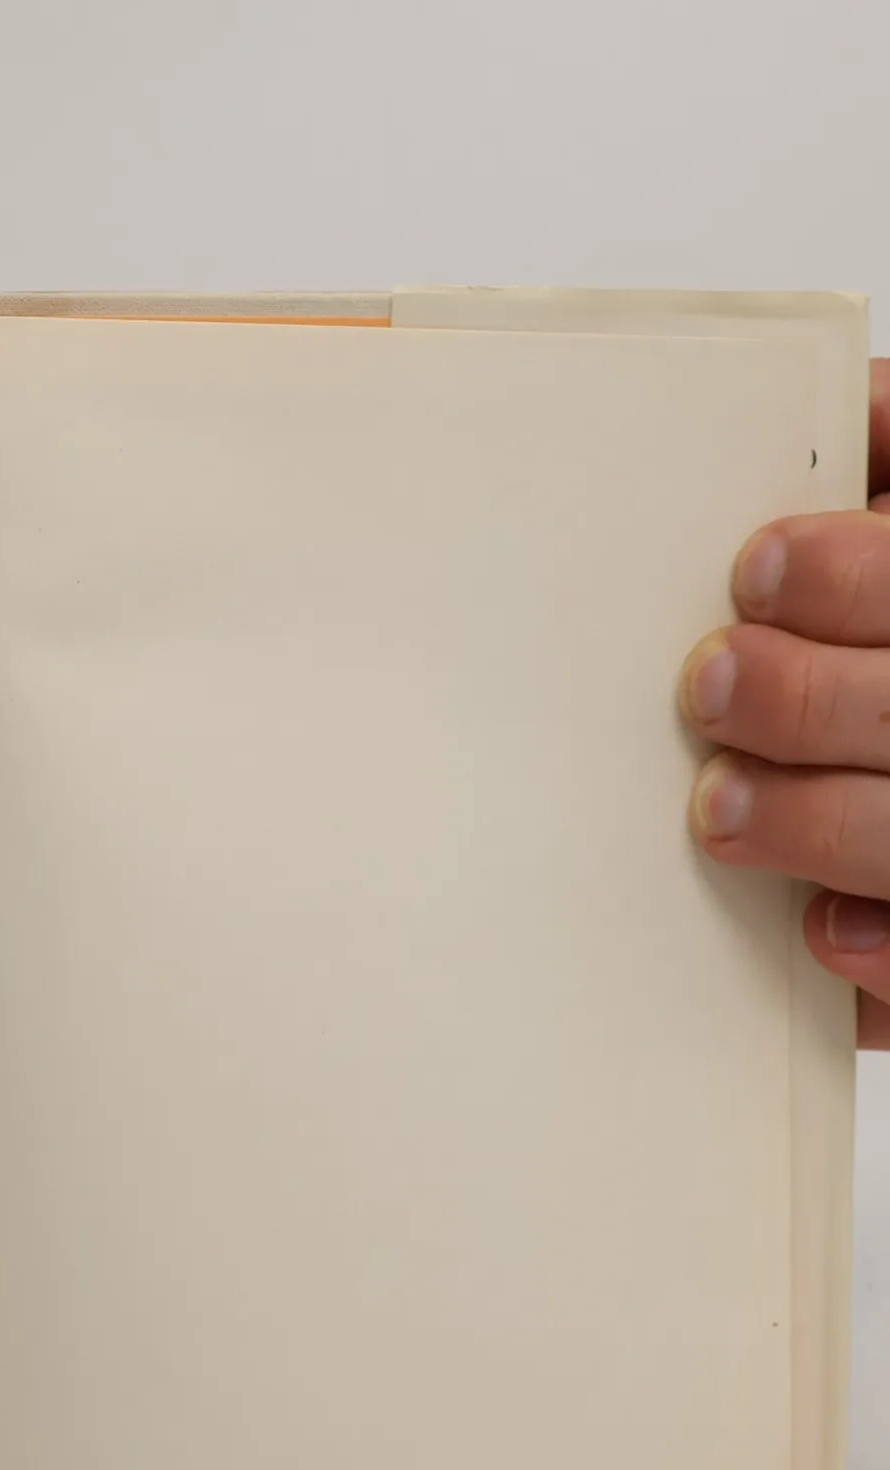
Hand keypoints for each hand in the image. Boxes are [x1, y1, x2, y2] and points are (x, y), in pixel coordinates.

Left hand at [684, 360, 889, 1046]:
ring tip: (717, 808)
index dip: (852, 574)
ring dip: (822, 823)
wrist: (878, 705)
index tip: (752, 566)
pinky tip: (820, 935)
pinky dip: (884, 957)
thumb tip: (853, 401)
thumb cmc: (885, 636)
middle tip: (709, 680)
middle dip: (812, 695)